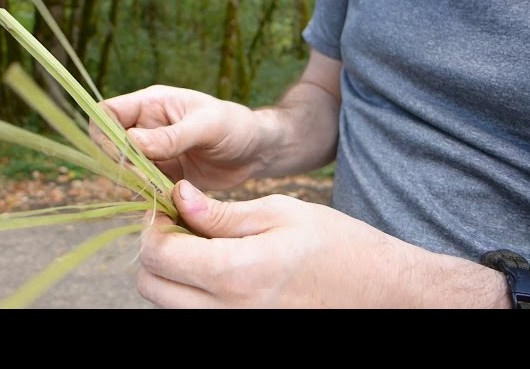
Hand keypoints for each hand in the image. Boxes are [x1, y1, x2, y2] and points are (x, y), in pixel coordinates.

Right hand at [90, 85, 265, 189]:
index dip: (104, 133)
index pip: (108, 113)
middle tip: (146, 177)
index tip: (122, 154)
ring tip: (161, 189)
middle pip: (110, 145)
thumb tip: (131, 142)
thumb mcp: (208, 125)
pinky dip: (148, 196)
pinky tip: (166, 200)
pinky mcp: (163, 176)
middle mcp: (147, 127)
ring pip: (124, 170)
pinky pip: (143, 187)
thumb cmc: (236, 125)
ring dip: (135, 183)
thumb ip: (171, 136)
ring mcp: (154, 154)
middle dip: (121, 164)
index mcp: (152, 104)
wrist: (258, 151)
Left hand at [137, 180, 417, 307]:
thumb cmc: (336, 245)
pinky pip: (194, 315)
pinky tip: (215, 268)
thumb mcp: (279, 213)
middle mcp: (228, 312)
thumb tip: (178, 197)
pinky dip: (189, 293)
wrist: (378, 290)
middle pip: (151, 286)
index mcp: (237, 273)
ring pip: (168, 305)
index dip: (154, 225)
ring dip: (170, 273)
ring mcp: (235, 327)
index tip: (168, 206)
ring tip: (199, 244)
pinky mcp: (243, 332)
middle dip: (156, 250)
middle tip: (179, 224)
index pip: (160, 254)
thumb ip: (221, 213)